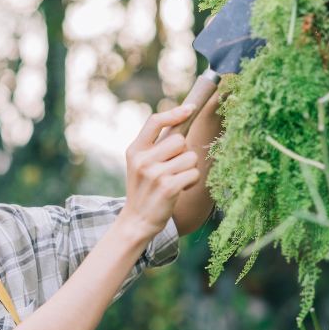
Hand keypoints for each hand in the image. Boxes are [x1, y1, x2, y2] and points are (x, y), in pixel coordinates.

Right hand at [118, 104, 200, 243]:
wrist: (136, 221)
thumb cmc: (144, 190)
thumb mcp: (140, 164)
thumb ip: (155, 145)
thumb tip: (182, 118)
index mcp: (135, 150)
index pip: (154, 122)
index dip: (174, 113)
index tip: (190, 108)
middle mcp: (142, 160)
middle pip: (180, 140)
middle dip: (183, 153)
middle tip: (173, 168)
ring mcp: (155, 174)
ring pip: (190, 157)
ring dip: (189, 169)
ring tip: (176, 180)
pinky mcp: (168, 187)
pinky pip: (194, 174)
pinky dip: (192, 182)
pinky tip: (180, 190)